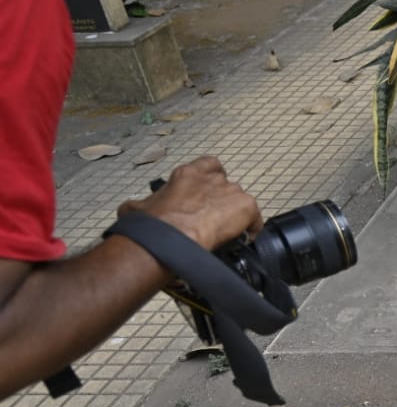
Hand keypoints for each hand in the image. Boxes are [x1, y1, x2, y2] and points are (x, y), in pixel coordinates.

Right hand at [119, 157, 262, 249]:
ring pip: (240, 202)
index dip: (212, 179)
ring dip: (235, 216)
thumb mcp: (135, 208)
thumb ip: (139, 204)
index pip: (208, 165)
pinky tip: (242, 240)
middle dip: (222, 202)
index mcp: (187, 174)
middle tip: (214, 220)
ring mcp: (231, 191)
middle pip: (226, 187)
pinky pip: (255, 220)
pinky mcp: (246, 206)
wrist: (170, 238)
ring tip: (226, 233)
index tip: (209, 192)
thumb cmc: (152, 225)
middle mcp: (212, 178)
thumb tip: (130, 209)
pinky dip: (251, 230)